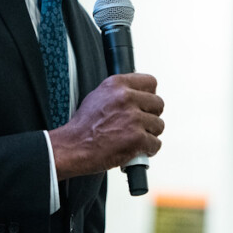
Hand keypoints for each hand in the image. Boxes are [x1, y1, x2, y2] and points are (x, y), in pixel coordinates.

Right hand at [48, 73, 163, 179]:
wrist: (74, 147)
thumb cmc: (83, 127)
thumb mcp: (98, 96)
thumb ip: (119, 92)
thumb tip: (138, 95)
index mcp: (117, 85)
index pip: (150, 82)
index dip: (150, 94)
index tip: (146, 104)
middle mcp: (126, 98)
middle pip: (158, 104)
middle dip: (151, 116)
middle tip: (140, 125)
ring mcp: (133, 118)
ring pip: (159, 125)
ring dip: (150, 134)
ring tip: (134, 138)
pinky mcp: (138, 138)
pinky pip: (156, 144)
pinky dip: (148, 150)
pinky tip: (136, 150)